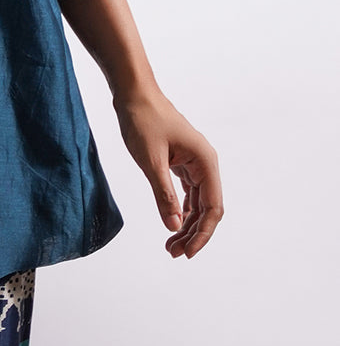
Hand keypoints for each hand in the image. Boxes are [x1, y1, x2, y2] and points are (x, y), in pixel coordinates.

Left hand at [113, 88, 223, 257]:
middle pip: (207, 209)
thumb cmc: (143, 120)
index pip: (213, 208)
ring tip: (171, 245)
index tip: (188, 252)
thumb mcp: (150, 160)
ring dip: (185, 224)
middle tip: (173, 253)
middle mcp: (205, 163)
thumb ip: (163, 194)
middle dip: (193, 233)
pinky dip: (179, 209)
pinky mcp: (181, 161)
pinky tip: (171, 223)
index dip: (203, 234)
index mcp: (205, 161)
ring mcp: (194, 162)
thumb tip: (173, 226)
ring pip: (196, 202)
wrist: (133, 92)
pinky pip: (186, 192)